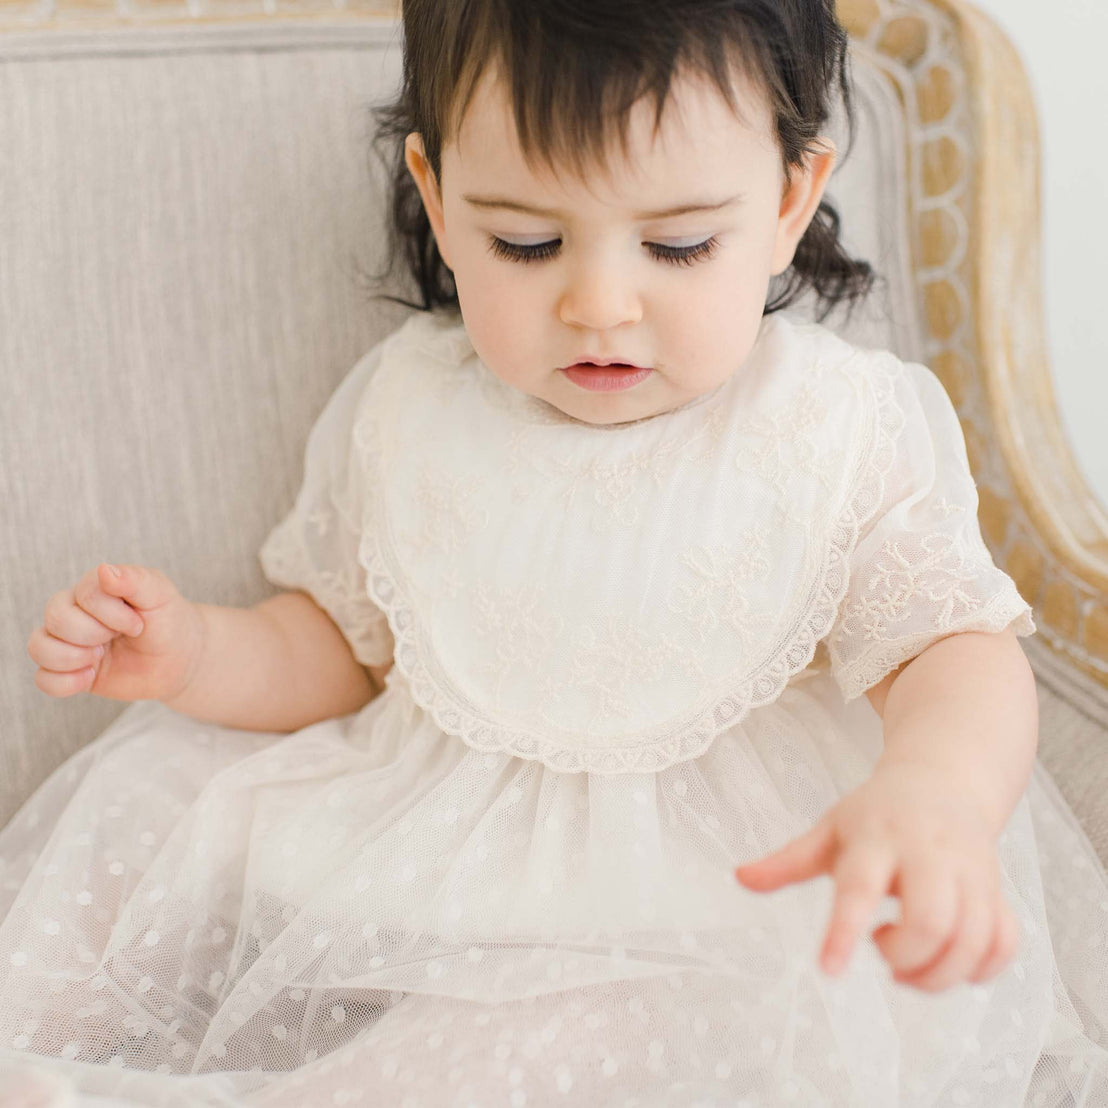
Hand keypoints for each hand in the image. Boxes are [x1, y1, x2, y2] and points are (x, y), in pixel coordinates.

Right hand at [27, 563, 204, 704]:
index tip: (139, 623)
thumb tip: (104, 570)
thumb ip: (134, 580)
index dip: (112, 614)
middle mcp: (74, 612)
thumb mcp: (160, 596)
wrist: (179, 659)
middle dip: (93, 634)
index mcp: (94, 588)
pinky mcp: (69, 670)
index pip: (83, 595)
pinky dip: (65, 683)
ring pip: (38, 646)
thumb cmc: (168, 621)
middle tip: (120, 637)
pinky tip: (90, 676)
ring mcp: (69, 642)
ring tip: (100, 658)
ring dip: (72, 658)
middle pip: (55, 618)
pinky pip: (43, 679)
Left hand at [733, 764, 1020, 991]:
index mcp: (877, 837)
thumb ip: (787, 861)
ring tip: (906, 964)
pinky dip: (980, 970)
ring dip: (939, 974)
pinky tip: (949, 963)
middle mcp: (928, 853)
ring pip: (972, 940)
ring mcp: (970, 872)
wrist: (942, 782)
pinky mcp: (998, 890)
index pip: (860, 887)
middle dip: (906, 959)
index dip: (844, 931)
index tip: (828, 969)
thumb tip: (739, 878)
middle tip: (882, 953)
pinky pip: (1004, 945)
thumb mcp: (828, 830)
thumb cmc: (875, 814)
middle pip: (930, 922)